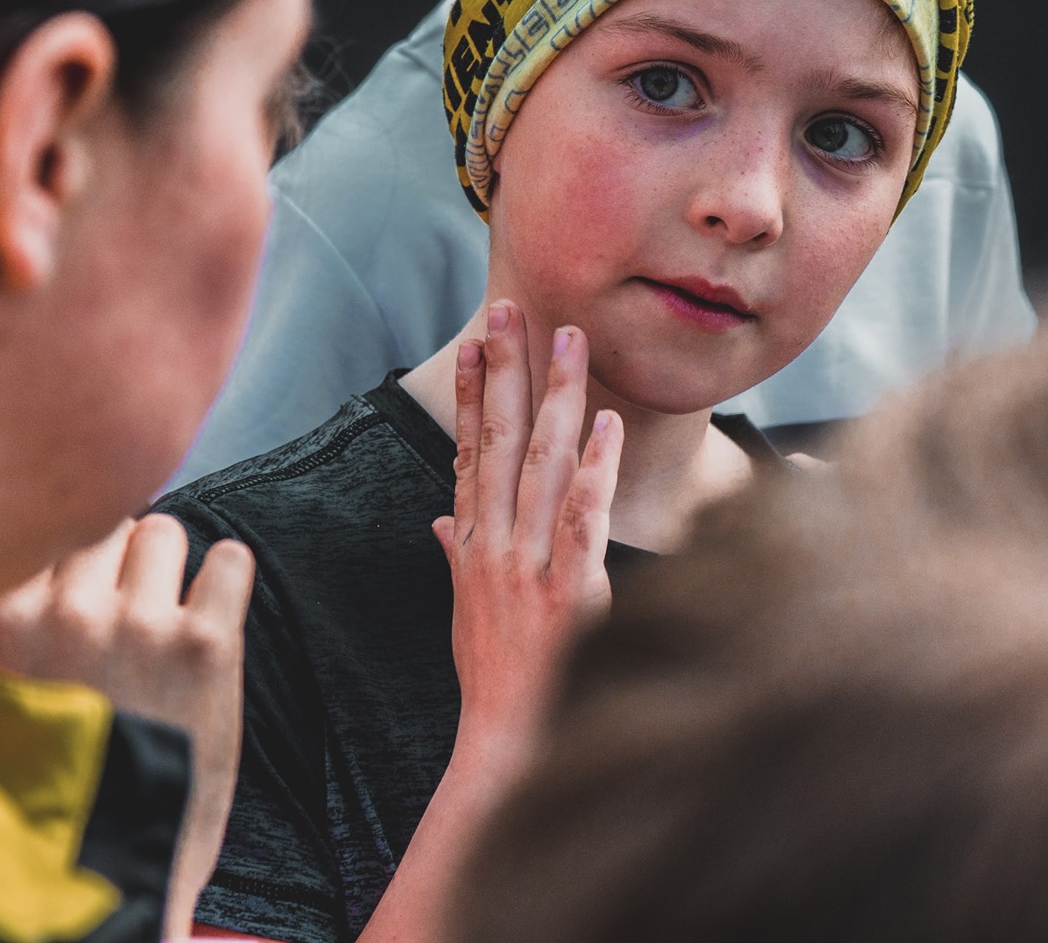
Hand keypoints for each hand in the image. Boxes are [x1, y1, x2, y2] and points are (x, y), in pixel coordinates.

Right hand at [0, 515, 253, 941]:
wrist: (115, 871)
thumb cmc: (54, 795)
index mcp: (6, 625)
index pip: (44, 529)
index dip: (66, 559)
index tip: (78, 591)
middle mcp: (70, 613)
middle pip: (105, 523)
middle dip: (118, 559)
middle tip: (127, 612)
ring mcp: (141, 625)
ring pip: (161, 532)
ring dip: (169, 569)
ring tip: (166, 624)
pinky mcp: (207, 644)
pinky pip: (229, 559)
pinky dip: (226, 581)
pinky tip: (212, 621)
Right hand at [434, 301, 621, 774]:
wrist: (505, 740)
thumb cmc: (493, 675)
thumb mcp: (465, 607)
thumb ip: (454, 554)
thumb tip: (439, 519)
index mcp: (472, 543)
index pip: (469, 450)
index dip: (471, 393)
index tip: (475, 341)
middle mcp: (493, 543)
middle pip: (498, 438)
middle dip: (506, 368)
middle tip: (513, 307)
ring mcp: (529, 565)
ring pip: (541, 463)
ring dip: (555, 396)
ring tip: (571, 341)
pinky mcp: (569, 591)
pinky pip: (582, 518)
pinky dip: (594, 469)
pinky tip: (607, 426)